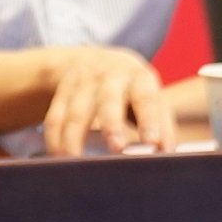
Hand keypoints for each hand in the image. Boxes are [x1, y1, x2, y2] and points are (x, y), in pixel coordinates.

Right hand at [40, 45, 174, 157]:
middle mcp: (109, 76)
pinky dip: (55, 137)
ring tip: (74, 161)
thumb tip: (167, 154)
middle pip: (108, 100)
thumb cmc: (132, 90)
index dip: (149, 121)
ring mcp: (82, 82)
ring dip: (74, 137)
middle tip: (116, 148)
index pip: (145, 99)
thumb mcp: (151, 98)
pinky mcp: (62, 91)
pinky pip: (56, 116)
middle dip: (112, 124)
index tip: (152, 143)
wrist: (95, 60)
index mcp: (138, 78)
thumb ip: (162, 126)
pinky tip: (57, 156)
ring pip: (76, 111)